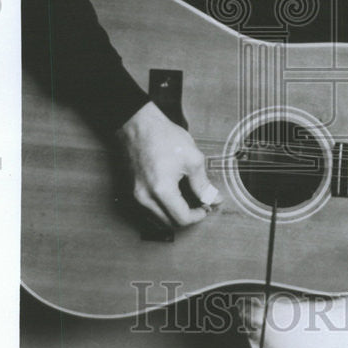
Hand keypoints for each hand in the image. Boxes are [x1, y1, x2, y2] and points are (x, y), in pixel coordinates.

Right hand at [116, 101, 222, 226]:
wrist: (139, 125)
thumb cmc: (164, 137)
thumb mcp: (192, 159)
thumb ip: (204, 184)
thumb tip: (214, 199)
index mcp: (161, 190)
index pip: (182, 219)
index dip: (199, 216)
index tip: (207, 206)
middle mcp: (145, 197)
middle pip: (170, 222)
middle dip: (187, 216)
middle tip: (201, 203)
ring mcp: (136, 195)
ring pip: (159, 218)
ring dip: (175, 213)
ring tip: (189, 198)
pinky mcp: (133, 190)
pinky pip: (150, 208)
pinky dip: (164, 207)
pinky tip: (175, 195)